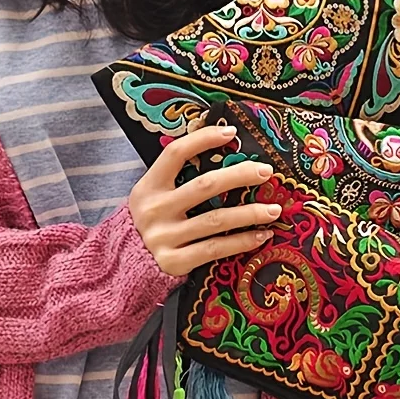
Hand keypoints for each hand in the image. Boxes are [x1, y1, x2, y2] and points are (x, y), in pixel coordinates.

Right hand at [130, 125, 279, 275]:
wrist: (126, 265)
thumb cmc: (152, 222)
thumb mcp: (153, 194)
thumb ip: (177, 177)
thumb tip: (222, 150)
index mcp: (148, 186)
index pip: (176, 154)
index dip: (203, 139)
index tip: (232, 133)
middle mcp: (155, 209)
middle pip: (205, 186)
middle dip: (239, 176)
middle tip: (265, 172)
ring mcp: (164, 237)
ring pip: (216, 220)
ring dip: (250, 213)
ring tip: (274, 210)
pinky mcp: (175, 262)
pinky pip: (215, 249)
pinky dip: (242, 241)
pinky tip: (262, 235)